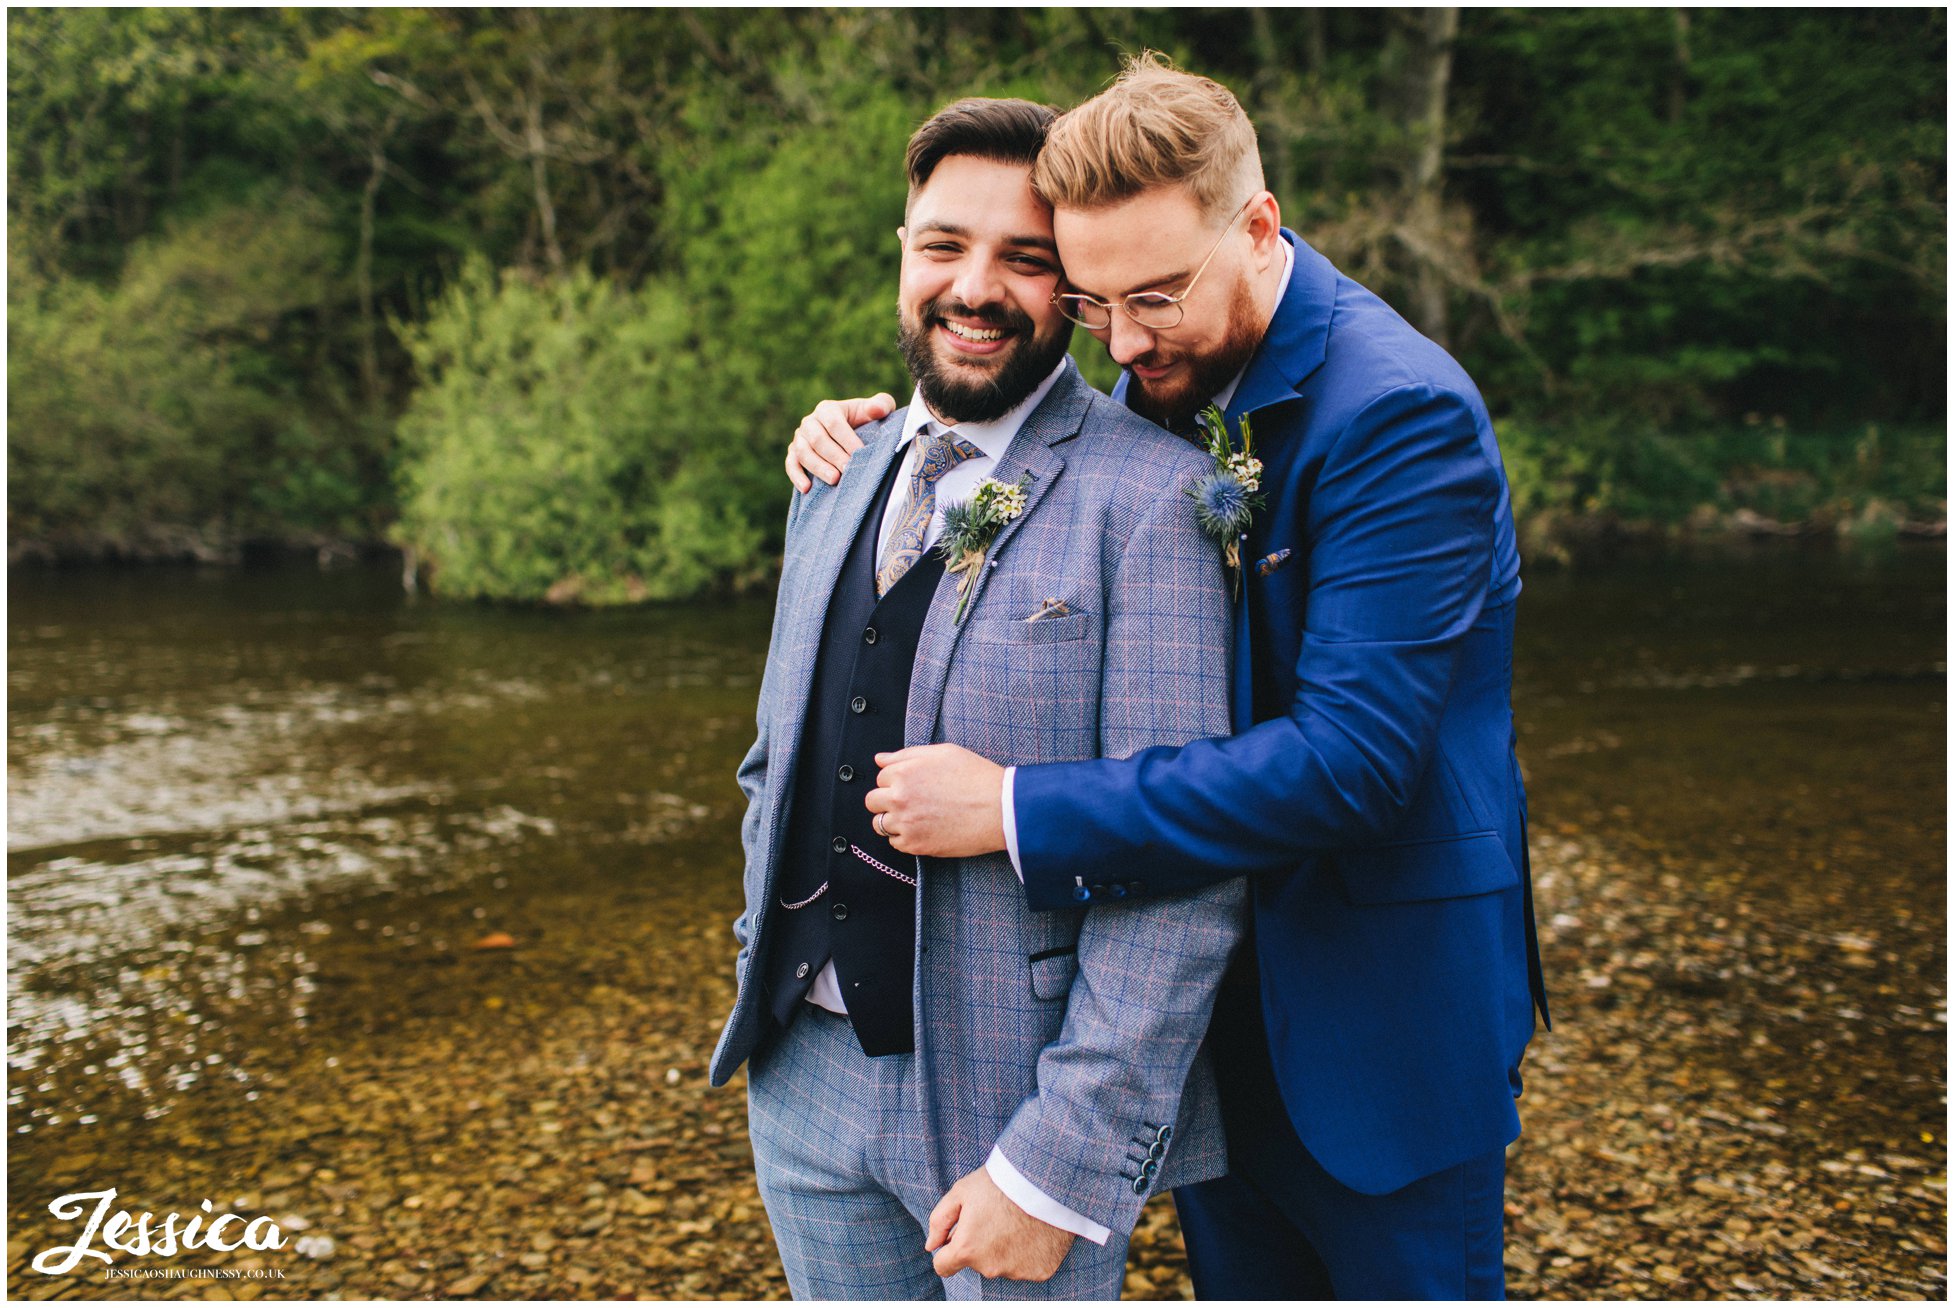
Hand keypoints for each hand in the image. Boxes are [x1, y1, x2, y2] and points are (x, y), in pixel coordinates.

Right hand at [786, 393, 895, 491]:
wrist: (855, 435)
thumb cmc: (869, 421)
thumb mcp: (879, 409)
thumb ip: (881, 405)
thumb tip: (876, 410)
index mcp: (828, 409)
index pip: (834, 423)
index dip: (847, 439)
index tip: (861, 452)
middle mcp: (810, 422)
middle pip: (818, 439)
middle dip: (834, 456)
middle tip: (848, 470)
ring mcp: (800, 438)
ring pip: (803, 452)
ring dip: (818, 467)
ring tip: (834, 480)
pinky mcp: (794, 454)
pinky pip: (790, 464)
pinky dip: (796, 476)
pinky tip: (807, 489)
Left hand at [866, 744, 1006, 857]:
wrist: (999, 809)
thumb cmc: (976, 777)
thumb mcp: (943, 753)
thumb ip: (906, 755)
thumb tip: (880, 759)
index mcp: (904, 772)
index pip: (881, 777)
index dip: (897, 780)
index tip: (914, 785)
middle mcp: (899, 798)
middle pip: (873, 801)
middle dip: (887, 800)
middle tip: (911, 801)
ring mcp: (905, 823)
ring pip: (880, 824)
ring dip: (893, 820)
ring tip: (917, 817)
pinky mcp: (915, 844)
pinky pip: (894, 843)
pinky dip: (905, 838)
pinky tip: (924, 829)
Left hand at [925, 1166, 1074, 1281]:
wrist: (1047, 1180)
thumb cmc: (1001, 1182)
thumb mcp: (962, 1191)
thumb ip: (940, 1221)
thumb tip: (931, 1246)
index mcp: (967, 1249)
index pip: (943, 1266)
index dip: (948, 1250)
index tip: (960, 1234)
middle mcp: (990, 1267)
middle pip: (976, 1262)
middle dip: (980, 1244)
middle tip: (996, 1216)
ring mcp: (1017, 1272)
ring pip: (1002, 1265)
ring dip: (1004, 1249)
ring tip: (1017, 1220)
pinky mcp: (1040, 1272)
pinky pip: (1026, 1266)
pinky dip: (1028, 1252)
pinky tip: (1033, 1230)